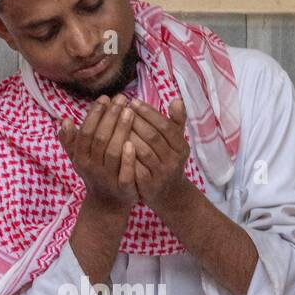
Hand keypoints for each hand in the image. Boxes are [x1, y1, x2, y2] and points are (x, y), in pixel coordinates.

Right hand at [56, 94, 138, 210]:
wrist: (107, 205)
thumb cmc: (95, 173)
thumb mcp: (79, 158)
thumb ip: (70, 140)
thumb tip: (64, 120)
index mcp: (81, 158)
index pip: (86, 132)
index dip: (95, 114)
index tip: (105, 98)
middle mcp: (92, 168)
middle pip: (100, 139)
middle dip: (110, 117)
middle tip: (122, 99)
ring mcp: (107, 179)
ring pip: (112, 152)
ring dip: (121, 130)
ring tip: (130, 112)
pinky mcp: (123, 189)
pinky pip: (125, 173)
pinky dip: (128, 159)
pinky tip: (133, 143)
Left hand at [124, 97, 191, 213]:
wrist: (170, 195)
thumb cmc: (168, 161)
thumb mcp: (175, 143)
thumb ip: (176, 122)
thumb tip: (176, 99)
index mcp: (181, 147)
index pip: (165, 125)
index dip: (148, 112)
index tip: (133, 101)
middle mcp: (174, 160)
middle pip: (153, 137)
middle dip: (136, 121)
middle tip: (120, 109)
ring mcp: (162, 174)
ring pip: (144, 152)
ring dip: (128, 136)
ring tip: (114, 124)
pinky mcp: (150, 186)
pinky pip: (136, 169)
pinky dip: (126, 157)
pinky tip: (113, 146)